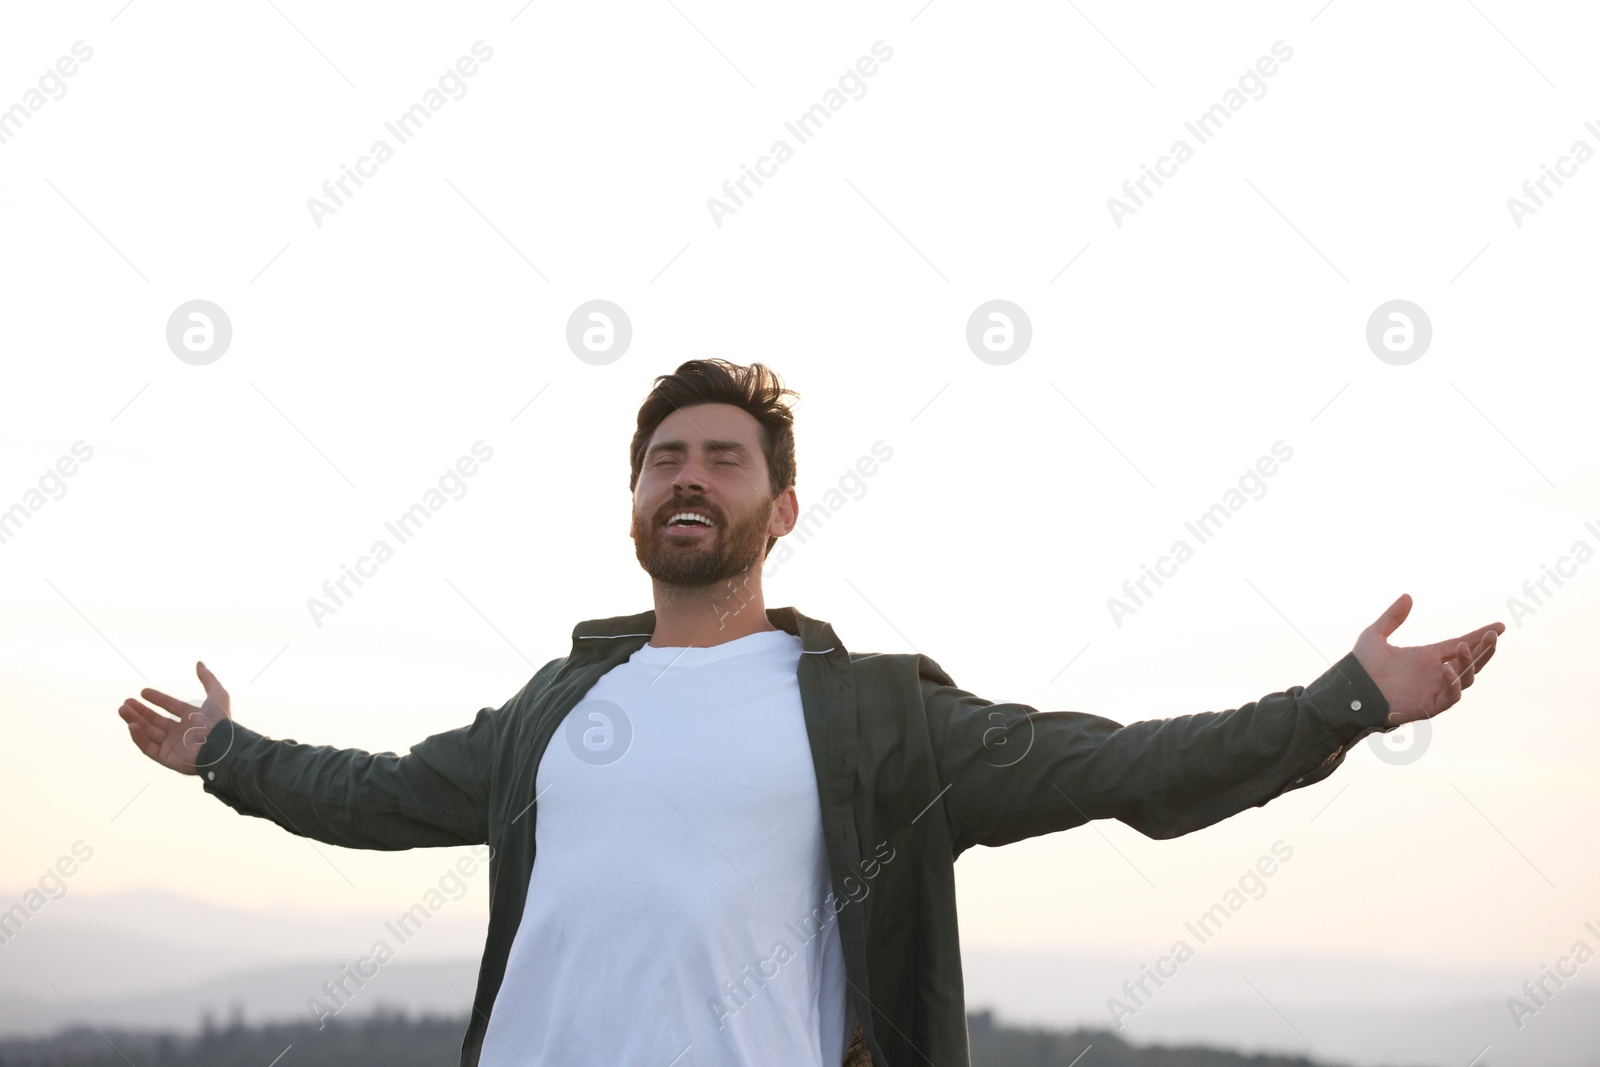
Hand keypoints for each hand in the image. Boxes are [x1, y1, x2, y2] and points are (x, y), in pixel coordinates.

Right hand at [117, 661, 232, 775]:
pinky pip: (148, 747)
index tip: (143, 692)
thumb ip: (208, 679)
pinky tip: (131, 725)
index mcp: (192, 718)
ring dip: (134, 720)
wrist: (219, 747)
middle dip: (140, 711)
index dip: (157, 699)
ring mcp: (173, 746)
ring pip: (148, 732)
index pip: (171, 707)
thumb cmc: (219, 722)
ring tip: (122, 709)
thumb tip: (200, 663)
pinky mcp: (166, 758)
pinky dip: (138, 737)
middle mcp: (182, 732)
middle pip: (155, 720)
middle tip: (126, 702)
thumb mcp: (217, 695)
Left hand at [1352, 594, 1503, 726]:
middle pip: (1471, 661)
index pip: (1460, 644)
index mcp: (1427, 657)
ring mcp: (1434, 690)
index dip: (1480, 636)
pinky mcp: (1430, 706)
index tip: (1500, 625)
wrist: (1349, 691)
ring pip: (1466, 678)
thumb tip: (1408, 596)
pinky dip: (1454, 683)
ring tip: (1463, 647)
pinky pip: (1452, 696)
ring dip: (1469, 662)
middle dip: (1484, 648)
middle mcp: (1435, 673)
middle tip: (1492, 635)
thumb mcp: (1374, 636)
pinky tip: (1447, 669)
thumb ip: (1392, 617)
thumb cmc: (1360, 667)